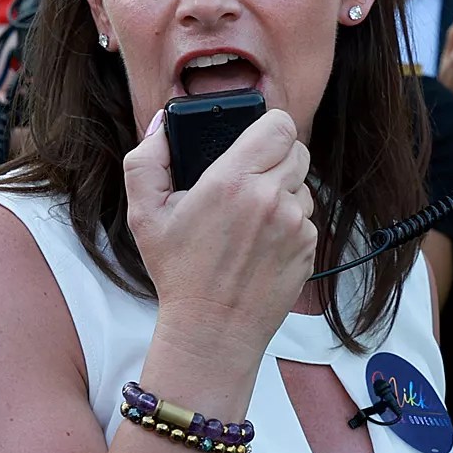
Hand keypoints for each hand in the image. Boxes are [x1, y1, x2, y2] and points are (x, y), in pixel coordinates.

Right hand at [123, 104, 315, 363]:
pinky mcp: (308, 247)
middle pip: (296, 149)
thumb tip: (165, 124)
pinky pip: (306, 217)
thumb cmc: (178, 272)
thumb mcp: (144, 213)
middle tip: (247, 179)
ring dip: (283, 191)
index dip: (266, 126)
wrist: (213, 328)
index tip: (251, 140)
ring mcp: (295, 224)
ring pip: (302, 183)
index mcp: (234, 180)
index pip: (279, 124)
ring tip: (250, 218)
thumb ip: (147, 159)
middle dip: (274, 157)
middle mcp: (271, 198)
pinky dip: (289, 222)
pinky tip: (261, 242)